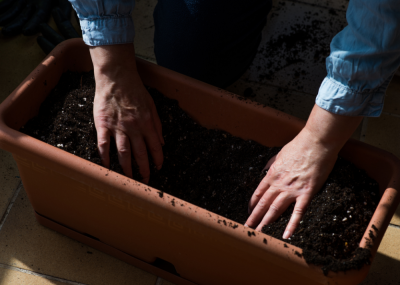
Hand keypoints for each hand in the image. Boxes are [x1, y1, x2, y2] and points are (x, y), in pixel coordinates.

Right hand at [90, 44, 163, 182]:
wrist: (116, 77)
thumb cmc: (135, 90)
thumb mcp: (152, 105)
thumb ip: (157, 125)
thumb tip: (162, 143)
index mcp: (147, 123)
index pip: (155, 147)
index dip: (158, 160)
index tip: (159, 168)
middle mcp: (134, 128)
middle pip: (140, 154)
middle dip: (144, 170)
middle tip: (146, 181)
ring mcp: (117, 127)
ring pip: (123, 153)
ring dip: (127, 168)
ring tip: (129, 180)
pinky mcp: (103, 125)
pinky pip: (104, 145)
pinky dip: (105, 157)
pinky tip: (107, 167)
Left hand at [245, 105, 362, 238]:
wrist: (316, 142)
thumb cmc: (299, 146)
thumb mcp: (279, 154)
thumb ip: (271, 164)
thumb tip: (264, 172)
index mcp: (272, 174)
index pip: (258, 193)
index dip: (252, 205)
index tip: (248, 213)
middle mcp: (279, 184)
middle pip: (263, 204)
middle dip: (254, 217)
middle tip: (248, 228)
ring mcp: (292, 190)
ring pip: (276, 210)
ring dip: (266, 222)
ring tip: (260, 233)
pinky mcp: (306, 193)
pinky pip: (298, 212)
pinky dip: (292, 225)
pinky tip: (286, 235)